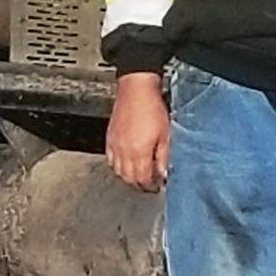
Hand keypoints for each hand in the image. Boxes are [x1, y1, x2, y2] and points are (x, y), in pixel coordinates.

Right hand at [106, 72, 169, 191]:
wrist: (136, 89)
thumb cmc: (151, 107)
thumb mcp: (165, 134)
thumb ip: (163, 156)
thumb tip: (163, 172)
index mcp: (139, 152)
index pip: (142, 179)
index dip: (150, 186)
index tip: (156, 186)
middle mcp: (124, 151)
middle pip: (129, 178)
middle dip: (139, 185)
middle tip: (148, 184)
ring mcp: (115, 145)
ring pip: (118, 171)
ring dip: (128, 177)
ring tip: (138, 175)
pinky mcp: (110, 138)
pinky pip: (110, 160)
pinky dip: (117, 166)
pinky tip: (125, 164)